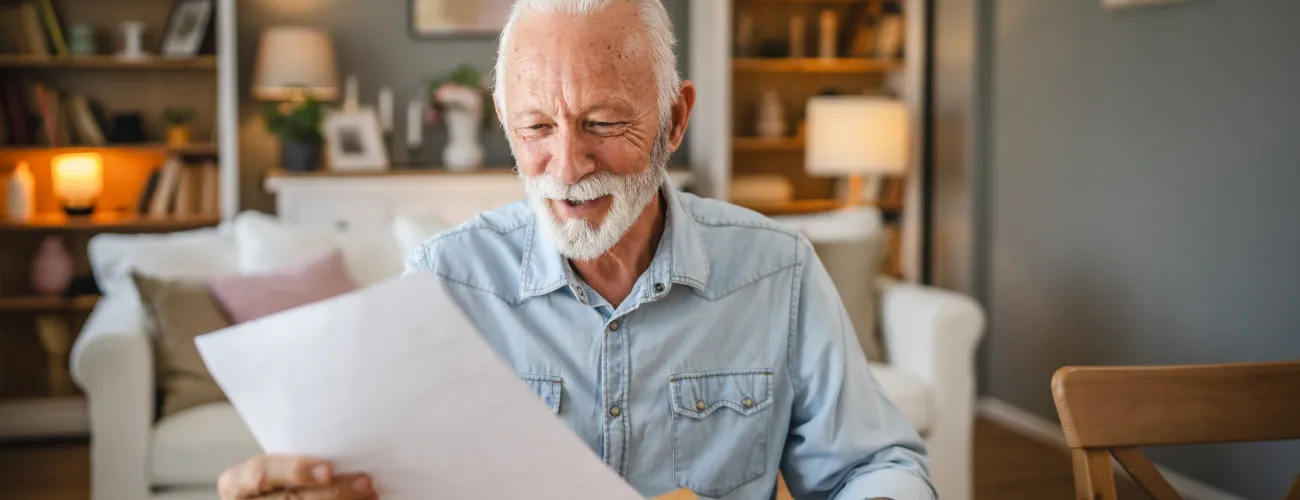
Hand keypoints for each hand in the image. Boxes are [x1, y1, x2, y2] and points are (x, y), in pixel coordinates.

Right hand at [218, 454, 376, 498]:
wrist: (288, 493)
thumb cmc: (282, 478)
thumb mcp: (278, 465)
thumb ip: (296, 459)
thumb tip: (345, 443)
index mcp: (236, 483)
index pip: (259, 472)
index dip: (293, 470)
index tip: (328, 468)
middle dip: (331, 491)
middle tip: (365, 481)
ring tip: (370, 494)